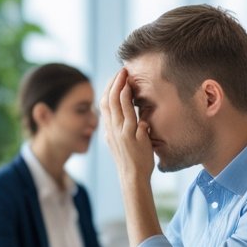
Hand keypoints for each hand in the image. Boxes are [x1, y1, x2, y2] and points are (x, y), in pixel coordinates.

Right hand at [100, 68, 154, 188]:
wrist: (133, 177)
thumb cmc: (134, 161)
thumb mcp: (128, 144)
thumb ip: (131, 131)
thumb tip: (140, 122)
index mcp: (109, 130)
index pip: (105, 104)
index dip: (110, 89)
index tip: (118, 78)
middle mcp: (111, 128)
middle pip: (108, 99)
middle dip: (114, 82)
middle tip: (122, 70)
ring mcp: (119, 131)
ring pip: (115, 103)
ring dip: (119, 85)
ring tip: (125, 73)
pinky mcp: (129, 135)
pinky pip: (126, 112)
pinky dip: (126, 98)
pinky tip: (129, 88)